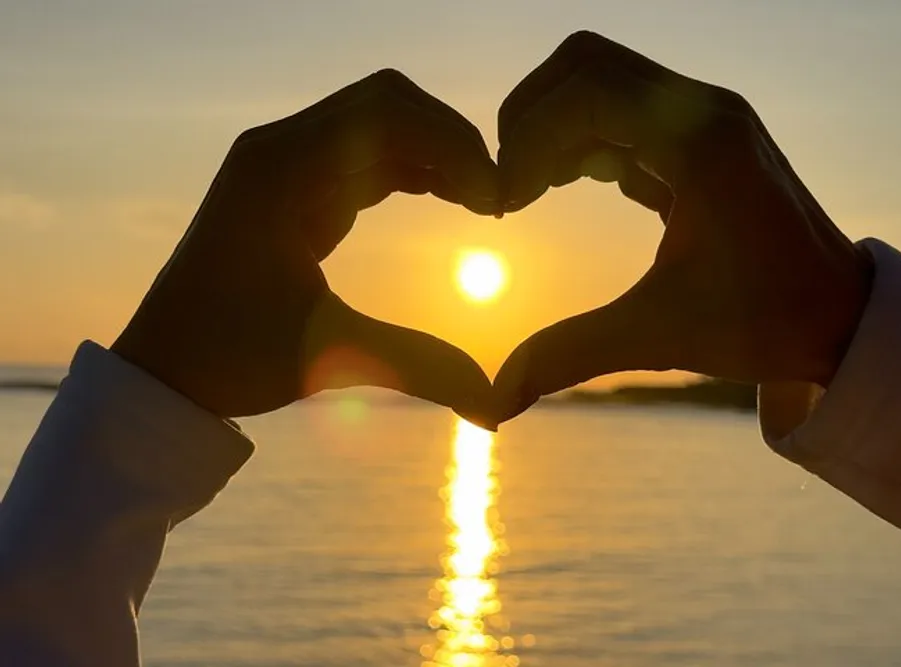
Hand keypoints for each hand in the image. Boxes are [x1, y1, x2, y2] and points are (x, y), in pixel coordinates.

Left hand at [112, 70, 499, 423]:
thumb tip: (494, 408)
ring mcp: (285, 163)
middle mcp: (280, 151)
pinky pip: (367, 153)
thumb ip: (418, 368)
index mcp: (280, 171)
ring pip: (381, 124)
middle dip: (452, 142)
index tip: (494, 201)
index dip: (453, 147)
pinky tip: (449, 198)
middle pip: (389, 104)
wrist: (164, 368)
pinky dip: (414, 168)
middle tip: (495, 196)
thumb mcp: (329, 357)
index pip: (387, 115)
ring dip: (437, 153)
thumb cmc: (229, 358)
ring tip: (482, 201)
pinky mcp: (295, 185)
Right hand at [493, 31, 873, 421]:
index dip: (524, 144)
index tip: (502, 207)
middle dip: (529, 119)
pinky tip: (563, 184)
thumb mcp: (659, 338)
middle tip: (507, 188)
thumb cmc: (765, 323)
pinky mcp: (702, 134)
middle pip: (583, 64)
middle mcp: (704, 109)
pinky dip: (581, 136)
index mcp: (699, 142)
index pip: (582, 95)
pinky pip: (623, 109)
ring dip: (553, 126)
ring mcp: (705, 116)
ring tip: (525, 191)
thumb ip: (568, 356)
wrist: (841, 316)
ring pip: (601, 79)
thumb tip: (493, 403)